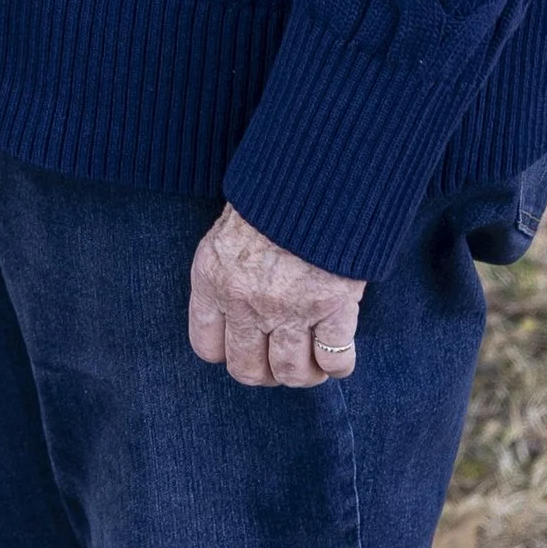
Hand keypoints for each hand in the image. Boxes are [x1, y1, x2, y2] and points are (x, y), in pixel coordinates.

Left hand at [186, 201, 364, 386]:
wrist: (312, 174)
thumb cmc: (271, 199)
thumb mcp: (227, 233)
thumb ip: (226, 276)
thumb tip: (234, 313)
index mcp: (213, 280)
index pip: (207, 346)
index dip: (229, 352)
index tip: (247, 346)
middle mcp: (246, 302)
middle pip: (248, 370)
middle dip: (267, 371)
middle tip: (282, 359)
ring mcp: (290, 309)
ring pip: (291, 373)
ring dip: (304, 373)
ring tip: (313, 359)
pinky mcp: (332, 308)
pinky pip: (334, 360)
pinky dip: (339, 364)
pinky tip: (339, 351)